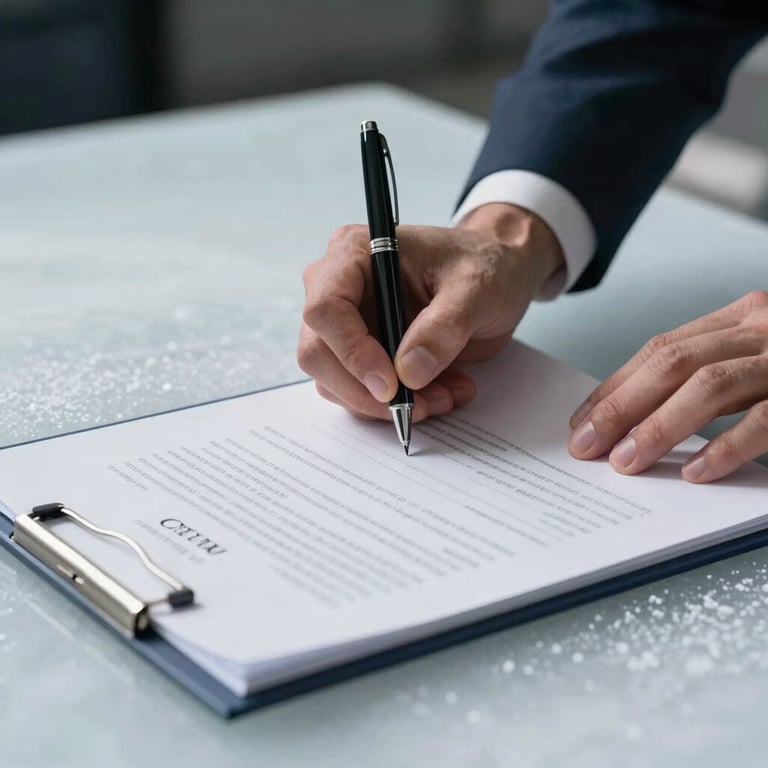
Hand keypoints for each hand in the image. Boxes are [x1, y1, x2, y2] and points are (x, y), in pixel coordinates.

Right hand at [298, 204, 563, 421]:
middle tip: (418, 404)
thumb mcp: (477, 288)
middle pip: (318, 352)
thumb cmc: (482, 266)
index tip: (390, 384)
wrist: (495, 279)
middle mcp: (338, 288)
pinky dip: (396, 406)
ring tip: (444, 396)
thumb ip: (444, 326)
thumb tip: (408, 371)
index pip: (325, 308)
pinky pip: (359, 393)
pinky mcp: (360, 355)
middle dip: (366, 390)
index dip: (350, 351)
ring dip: (384, 404)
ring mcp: (346, 325)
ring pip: (334, 381)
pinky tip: (440, 393)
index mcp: (355, 253)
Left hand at [568, 291, 767, 482]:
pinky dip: (724, 446)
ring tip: (626, 461)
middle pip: (672, 364)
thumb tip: (642, 416)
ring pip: (707, 387)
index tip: (583, 420)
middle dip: (621, 407)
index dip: (616, 386)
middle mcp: (759, 329)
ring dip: (658, 427)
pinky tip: (694, 471)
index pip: (661, 349)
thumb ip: (711, 370)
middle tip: (586, 444)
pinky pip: (762, 420)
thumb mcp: (759, 351)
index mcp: (741, 318)